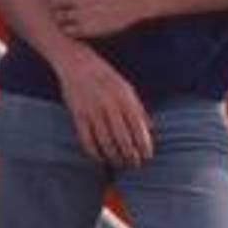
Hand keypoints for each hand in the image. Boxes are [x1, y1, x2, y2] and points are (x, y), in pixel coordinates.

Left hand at [44, 0, 156, 41]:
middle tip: (72, 3)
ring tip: (76, 13)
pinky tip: (82, 22)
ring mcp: (81, 14)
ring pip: (59, 17)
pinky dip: (71, 28)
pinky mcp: (88, 28)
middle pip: (53, 3)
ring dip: (64, 16)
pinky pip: (68, 30)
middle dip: (60, 3)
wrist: (137, 0)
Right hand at [60, 53, 157, 168]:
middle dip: (131, 155)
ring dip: (114, 157)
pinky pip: (86, 140)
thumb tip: (151, 129)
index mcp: (125, 98)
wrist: (76, 63)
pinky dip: (94, 152)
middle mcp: (109, 105)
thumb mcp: (126, 87)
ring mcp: (92, 111)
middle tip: (135, 164)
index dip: (144, 146)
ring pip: (105, 142)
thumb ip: (138, 108)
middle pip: (123, 139)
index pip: (138, 128)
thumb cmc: (105, 75)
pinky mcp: (77, 115)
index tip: (147, 157)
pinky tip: (100, 158)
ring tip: (120, 163)